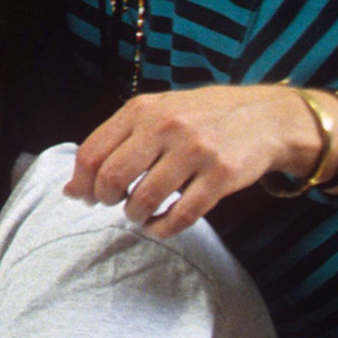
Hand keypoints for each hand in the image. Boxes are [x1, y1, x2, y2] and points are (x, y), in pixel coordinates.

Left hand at [68, 83, 329, 237]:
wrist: (264, 117)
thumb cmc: (200, 117)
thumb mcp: (156, 112)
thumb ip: (116, 141)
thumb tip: (73, 188)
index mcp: (142, 109)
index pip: (92, 152)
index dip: (81, 182)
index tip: (83, 196)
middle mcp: (166, 126)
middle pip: (112, 177)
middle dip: (105, 199)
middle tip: (113, 204)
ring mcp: (195, 151)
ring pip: (144, 199)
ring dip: (135, 216)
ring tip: (138, 214)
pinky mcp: (221, 176)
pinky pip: (181, 215)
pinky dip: (162, 228)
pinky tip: (158, 226)